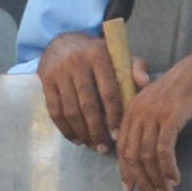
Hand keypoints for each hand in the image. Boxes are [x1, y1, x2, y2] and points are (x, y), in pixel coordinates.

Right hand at [36, 31, 132, 154]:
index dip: (113, 116)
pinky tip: (75, 138)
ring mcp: (59, 72)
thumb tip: (145, 83)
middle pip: (88, 105)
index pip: (108, 92)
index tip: (116, 135)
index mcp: (99, 56)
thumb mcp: (118, 55)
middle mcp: (77, 63)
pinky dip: (65, 128)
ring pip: (70, 110)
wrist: (62, 42)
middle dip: (96, 130)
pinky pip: (55, 110)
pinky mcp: (46, 81)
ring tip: (91, 145)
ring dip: (81, 133)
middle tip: (103, 148)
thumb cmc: (97, 54)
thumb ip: (136, 67)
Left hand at [115, 45, 191, 190]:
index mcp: (132, 108)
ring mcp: (154, 114)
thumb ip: (148, 121)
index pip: (122, 146)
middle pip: (131, 155)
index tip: (131, 189)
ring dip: (157, 179)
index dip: (125, 171)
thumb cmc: (185, 86)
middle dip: (140, 181)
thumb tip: (144, 153)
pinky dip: (167, 168)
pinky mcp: (171, 117)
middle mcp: (138, 111)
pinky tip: (175, 178)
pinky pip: (164, 150)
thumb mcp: (159, 101)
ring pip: (147, 156)